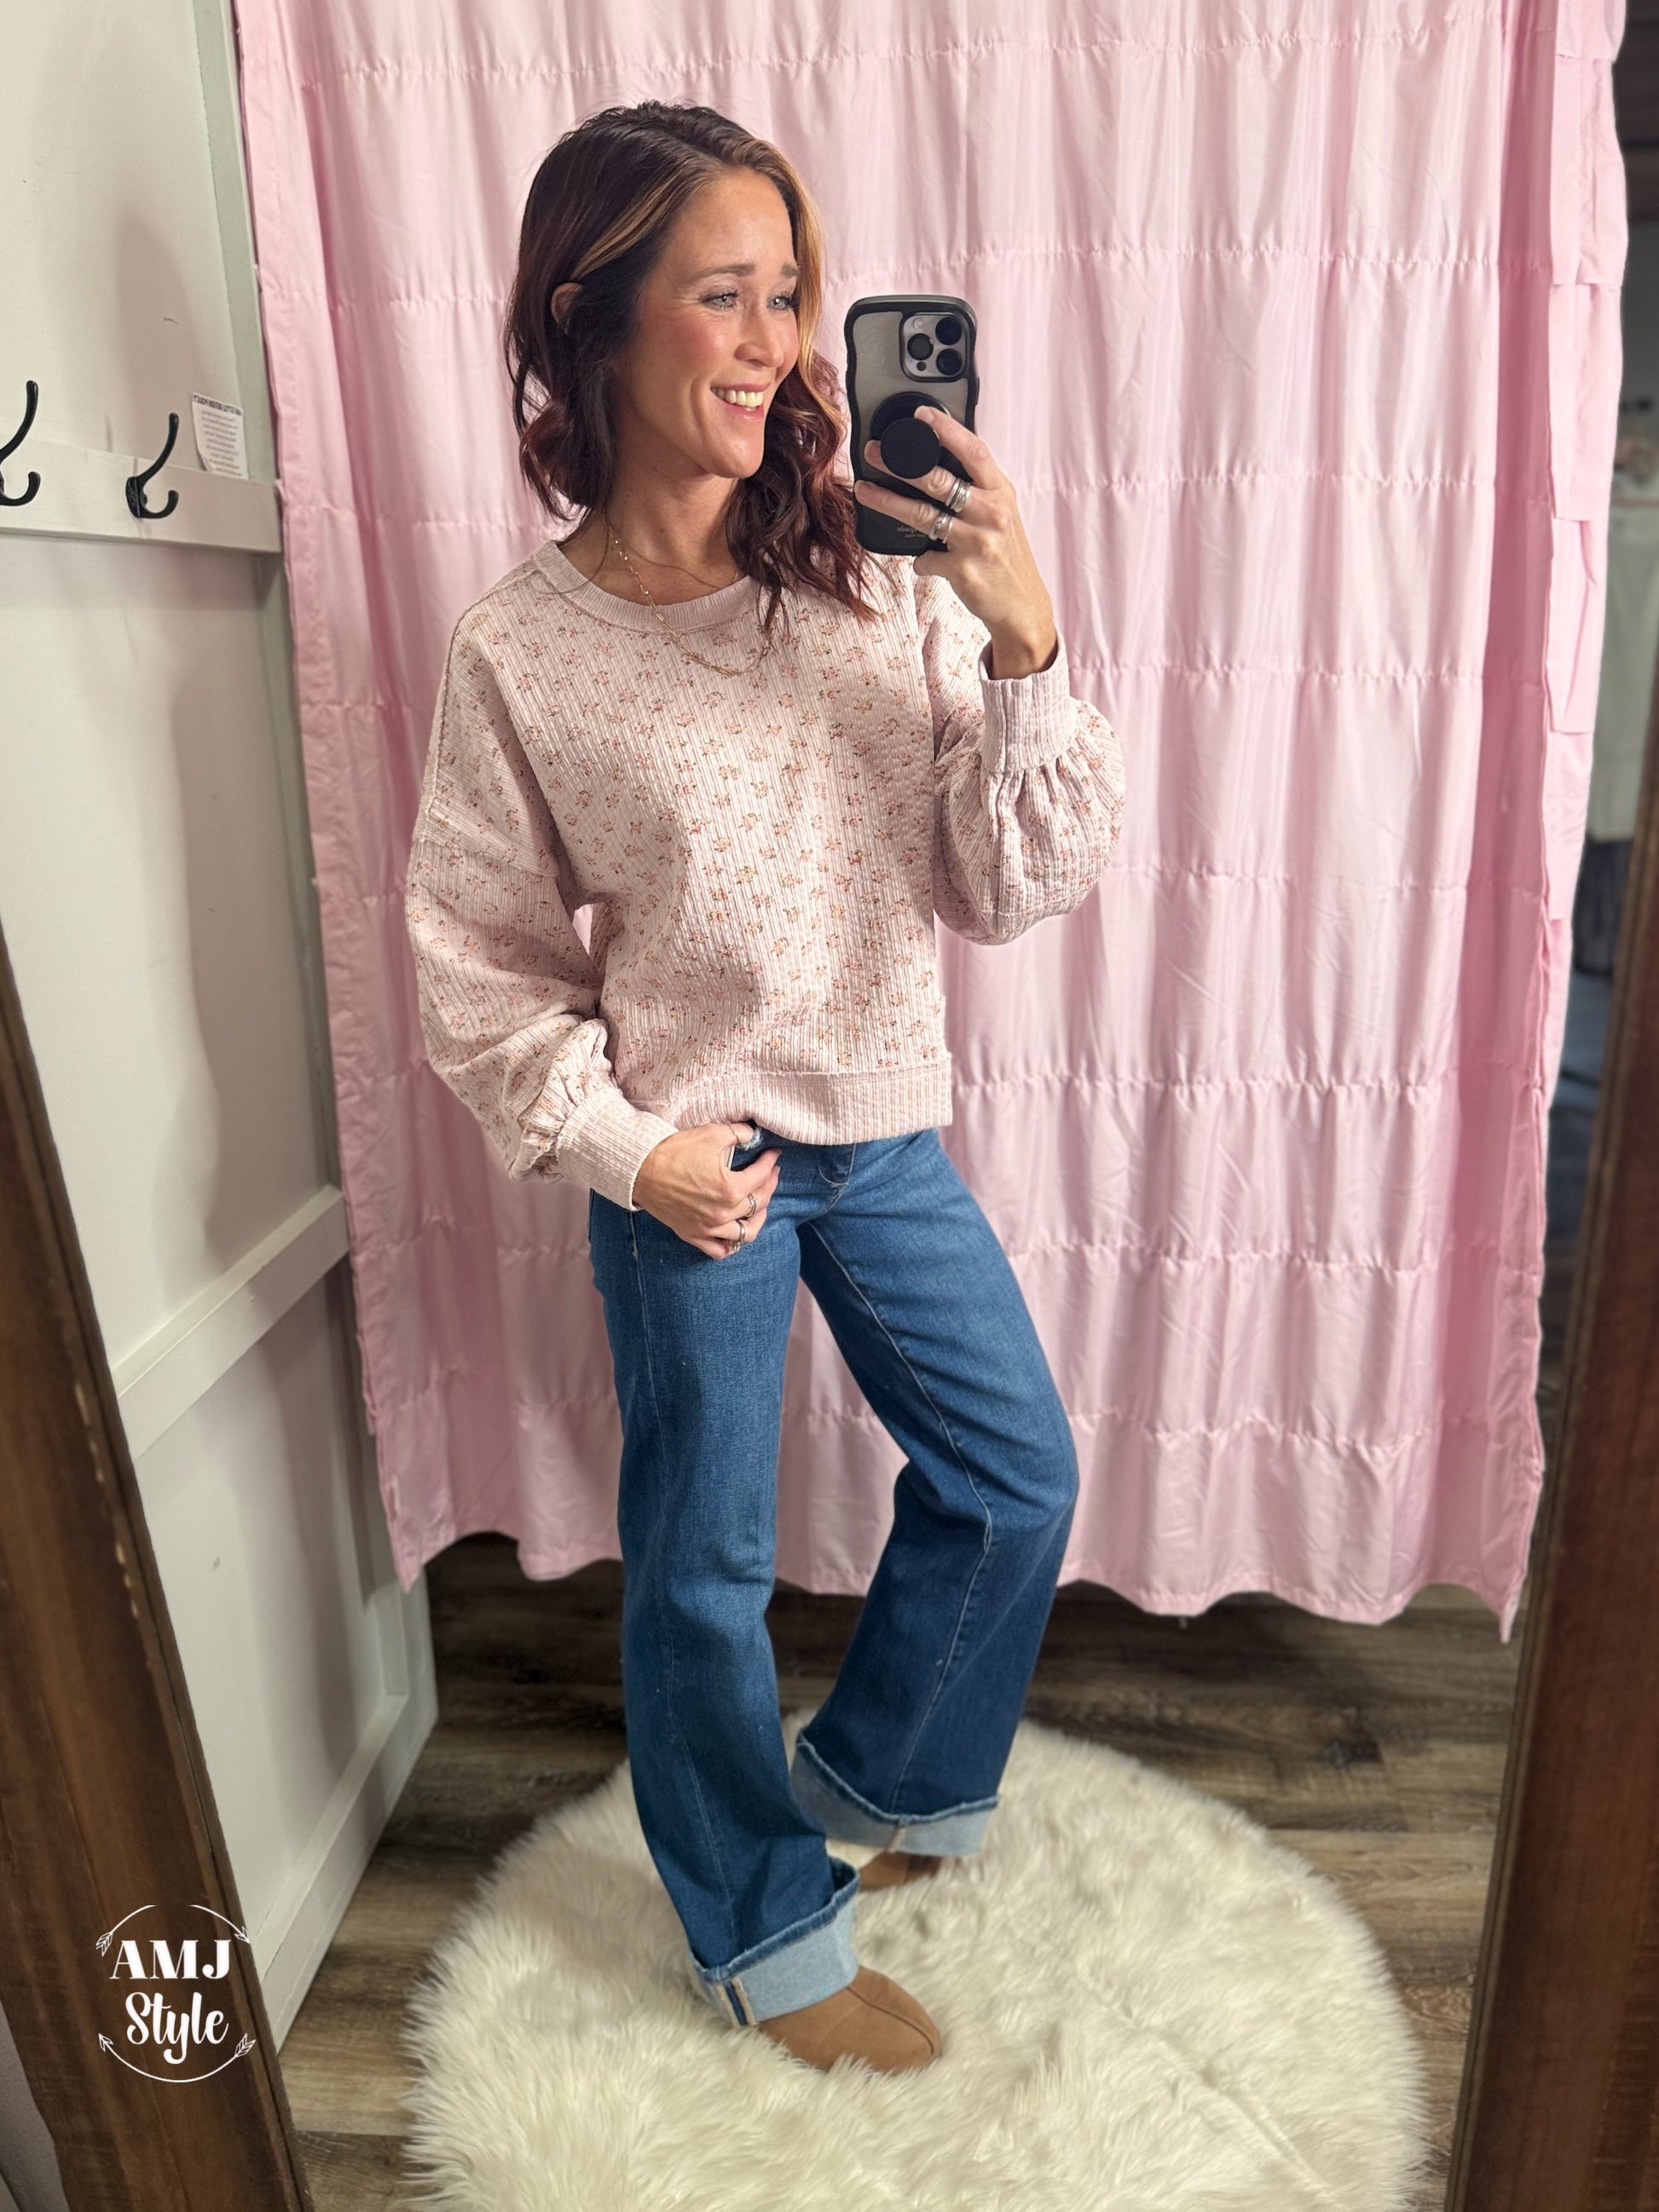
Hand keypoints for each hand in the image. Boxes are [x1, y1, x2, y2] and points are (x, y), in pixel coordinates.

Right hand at [632, 1120, 781, 1257]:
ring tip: (759, 1206)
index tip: (773, 1154)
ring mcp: (708, 1227)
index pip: (761, 1176)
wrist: (640, 1170)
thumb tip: (753, 1133)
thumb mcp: (711, 1134)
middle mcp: (723, 1212)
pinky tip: (734, 1232)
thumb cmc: (674, 1151)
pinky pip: (719, 1249)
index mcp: (730, 1188)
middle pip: (758, 1204)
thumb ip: (738, 1133)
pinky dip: (731, 1245)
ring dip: (757, 1219)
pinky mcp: (693, 1234)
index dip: (770, 1162)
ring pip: (745, 1233)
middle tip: (771, 1174)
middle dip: (769, 1186)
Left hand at [855, 409, 1058, 675]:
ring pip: (923, 516)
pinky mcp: (963, 571)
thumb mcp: (1001, 513)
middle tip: (874, 452)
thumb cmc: (1005, 555)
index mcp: (1000, 492)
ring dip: (888, 502)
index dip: (947, 430)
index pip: (974, 451)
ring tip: (864, 491)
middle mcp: (991, 513)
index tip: (922, 415)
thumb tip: (937, 461)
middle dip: (900, 463)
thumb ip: (977, 489)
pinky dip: (920, 560)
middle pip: (939, 480)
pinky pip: (926, 559)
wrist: (1022, 606)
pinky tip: (924, 561)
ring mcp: (977, 542)